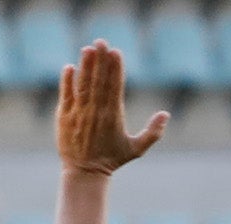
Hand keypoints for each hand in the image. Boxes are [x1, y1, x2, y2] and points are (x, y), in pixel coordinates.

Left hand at [58, 41, 168, 175]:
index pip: (114, 87)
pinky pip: (66, 95)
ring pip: (82, 85)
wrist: (84, 174)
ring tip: (87, 49)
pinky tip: (69, 68)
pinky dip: (67, 82)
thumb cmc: (111, 160)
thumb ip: (152, 133)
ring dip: (85, 66)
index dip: (115, 69)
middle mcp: (95, 113)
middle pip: (99, 82)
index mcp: (113, 117)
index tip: (116, 52)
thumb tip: (166, 114)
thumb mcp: (136, 149)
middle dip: (100, 61)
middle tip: (102, 42)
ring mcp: (78, 114)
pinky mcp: (64, 117)